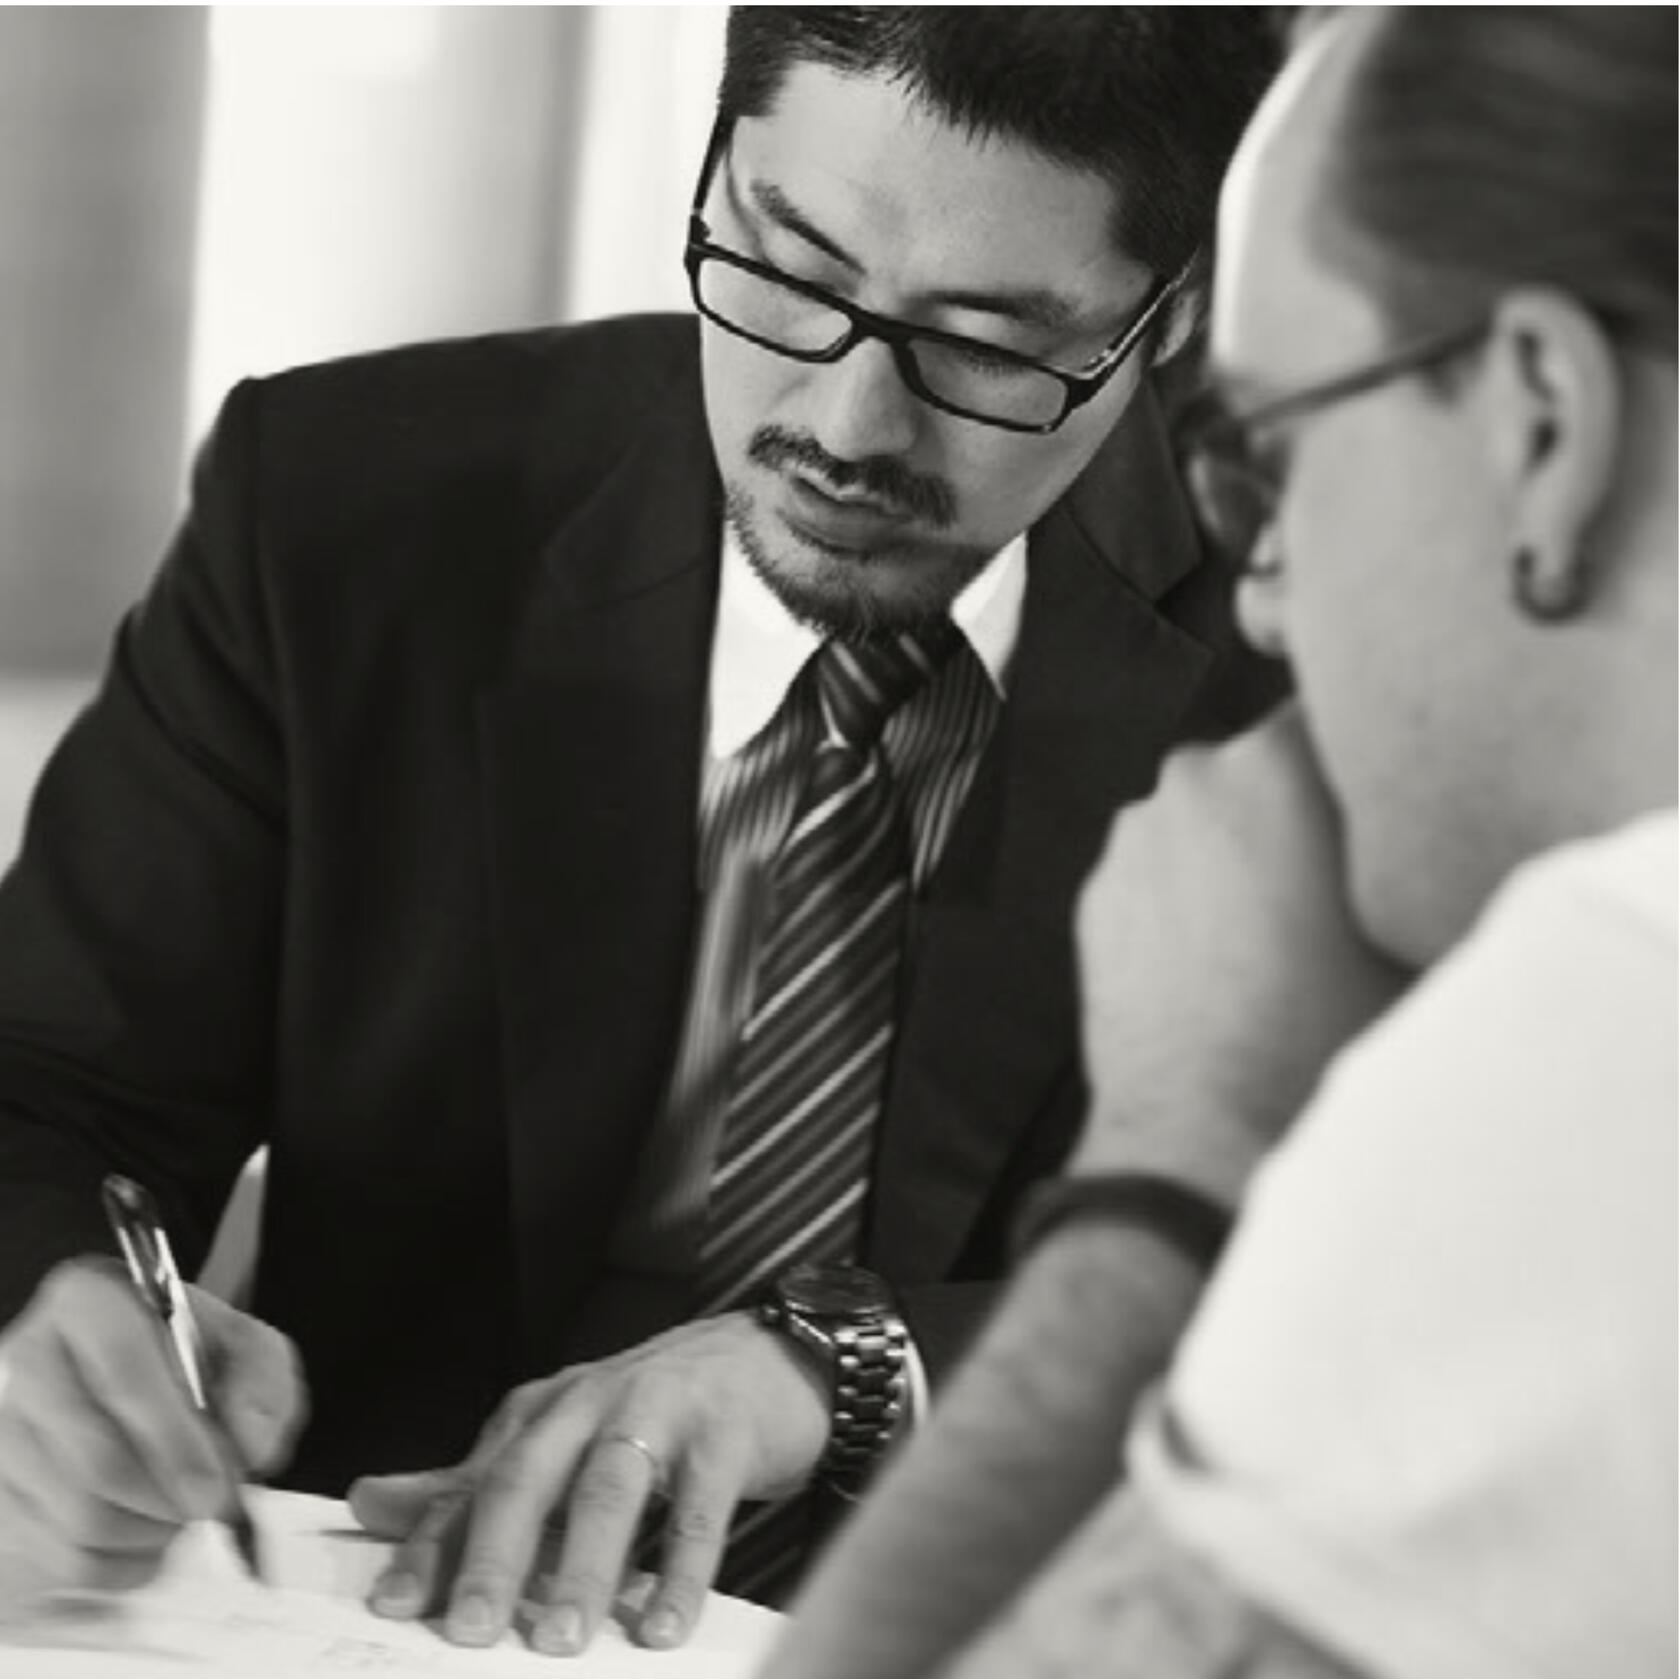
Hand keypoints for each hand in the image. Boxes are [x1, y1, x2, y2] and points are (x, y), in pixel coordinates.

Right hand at [0, 1255, 306, 1612]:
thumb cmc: (186, 1357)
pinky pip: (62, 1557)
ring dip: (150, 1532)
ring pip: (79, 1519)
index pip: (124, 1372)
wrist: (130, 1378)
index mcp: (87, 1302)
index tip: (217, 1488)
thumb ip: (262, 1383)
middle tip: (210, 1504)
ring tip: (181, 1508)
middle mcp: (25, 1362)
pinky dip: (122, 1561)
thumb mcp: (242, 1344)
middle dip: (171, 1498)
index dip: (177, 1439)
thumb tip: (245, 1447)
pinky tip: (146, 1530)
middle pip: (97, 1463)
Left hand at [349, 1312, 827, 1653]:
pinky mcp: (725, 1434)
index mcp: (544, 1413)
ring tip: (561, 1642)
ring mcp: (660, 1412)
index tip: (392, 1606)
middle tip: (468, 1630)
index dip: (433, 1545)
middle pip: (531, 1476)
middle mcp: (592, 1403)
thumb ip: (472, 1480)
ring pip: (610, 1487)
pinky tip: (664, 1626)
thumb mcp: (559, 1439)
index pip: (476, 1483)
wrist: (766, 1358)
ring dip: (583, 1567)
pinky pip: (699, 1506)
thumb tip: (367, 1502)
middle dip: (495, 1555)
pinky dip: (681, 1569)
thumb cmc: (652, 1411)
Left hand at [1072, 704, 1410, 1196]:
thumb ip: (1422, 849)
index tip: (1383, 799)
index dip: (1365, 756)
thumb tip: (1438, 821)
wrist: (1204, 1137)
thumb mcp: (1419, 936)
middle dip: (1299, 809)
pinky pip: (1160, 870)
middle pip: (1265, 764)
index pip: (1331, 710)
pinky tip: (1222, 961)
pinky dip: (1187, 897)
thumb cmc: (1317, 1042)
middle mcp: (1192, 782)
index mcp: (1276, 766)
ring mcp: (1132, 838)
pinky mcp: (1096, 893)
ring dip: (1239, 853)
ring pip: (1208, 818)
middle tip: (1338, 884)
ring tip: (1276, 939)